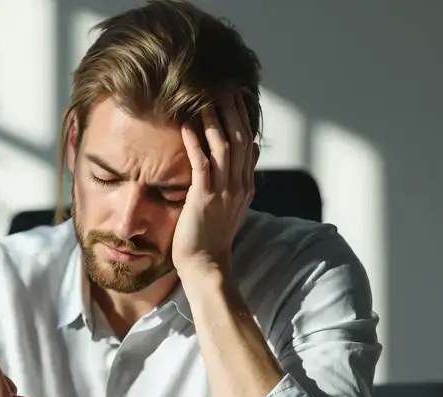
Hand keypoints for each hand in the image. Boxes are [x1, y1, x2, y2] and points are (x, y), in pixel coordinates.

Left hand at [172, 93, 257, 275]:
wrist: (206, 264)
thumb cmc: (212, 235)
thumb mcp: (234, 202)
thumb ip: (242, 175)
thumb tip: (255, 147)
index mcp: (246, 184)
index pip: (250, 142)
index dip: (243, 118)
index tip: (235, 96)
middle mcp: (240, 184)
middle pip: (241, 138)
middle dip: (233, 111)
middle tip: (224, 87)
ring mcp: (224, 191)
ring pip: (225, 146)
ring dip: (215, 121)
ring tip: (206, 98)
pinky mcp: (205, 197)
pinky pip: (202, 163)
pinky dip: (195, 142)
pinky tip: (188, 125)